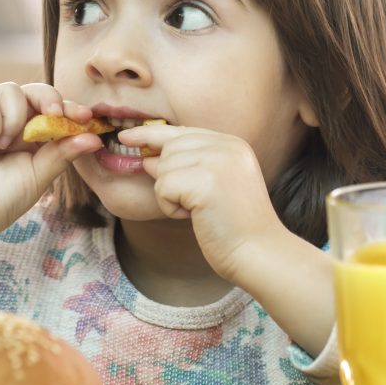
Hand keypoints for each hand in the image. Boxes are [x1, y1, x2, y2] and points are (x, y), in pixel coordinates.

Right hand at [0, 82, 102, 244]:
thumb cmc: (2, 200)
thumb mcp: (40, 174)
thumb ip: (64, 152)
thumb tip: (94, 137)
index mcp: (27, 133)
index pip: (50, 108)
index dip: (68, 108)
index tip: (85, 117)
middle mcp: (6, 120)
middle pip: (33, 90)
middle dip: (49, 98)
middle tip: (54, 114)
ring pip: (9, 90)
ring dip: (15, 118)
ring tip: (5, 146)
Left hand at [118, 124, 287, 283]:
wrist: (258, 252)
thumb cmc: (234, 227)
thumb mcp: (213, 186)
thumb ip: (187, 166)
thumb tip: (147, 159)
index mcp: (231, 144)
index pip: (182, 131)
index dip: (151, 134)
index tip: (127, 136)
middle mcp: (226, 146)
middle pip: (169, 148)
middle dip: (168, 178)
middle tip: (191, 203)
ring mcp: (217, 161)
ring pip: (163, 168)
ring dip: (171, 196)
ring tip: (199, 211)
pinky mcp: (204, 181)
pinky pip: (163, 187)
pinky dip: (170, 207)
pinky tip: (194, 217)